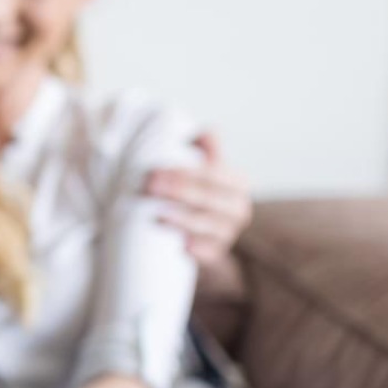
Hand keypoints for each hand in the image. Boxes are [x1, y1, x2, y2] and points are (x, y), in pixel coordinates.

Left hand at [143, 130, 251, 263]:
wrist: (196, 231)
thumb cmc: (195, 190)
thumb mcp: (200, 166)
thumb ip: (204, 146)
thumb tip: (206, 133)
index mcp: (236, 183)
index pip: (214, 174)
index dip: (186, 171)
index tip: (155, 170)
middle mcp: (238, 209)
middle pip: (211, 199)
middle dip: (180, 191)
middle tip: (149, 186)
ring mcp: (227, 234)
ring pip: (209, 227)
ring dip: (183, 220)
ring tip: (157, 215)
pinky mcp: (215, 254)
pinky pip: (210, 254)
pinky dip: (197, 250)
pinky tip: (180, 245)